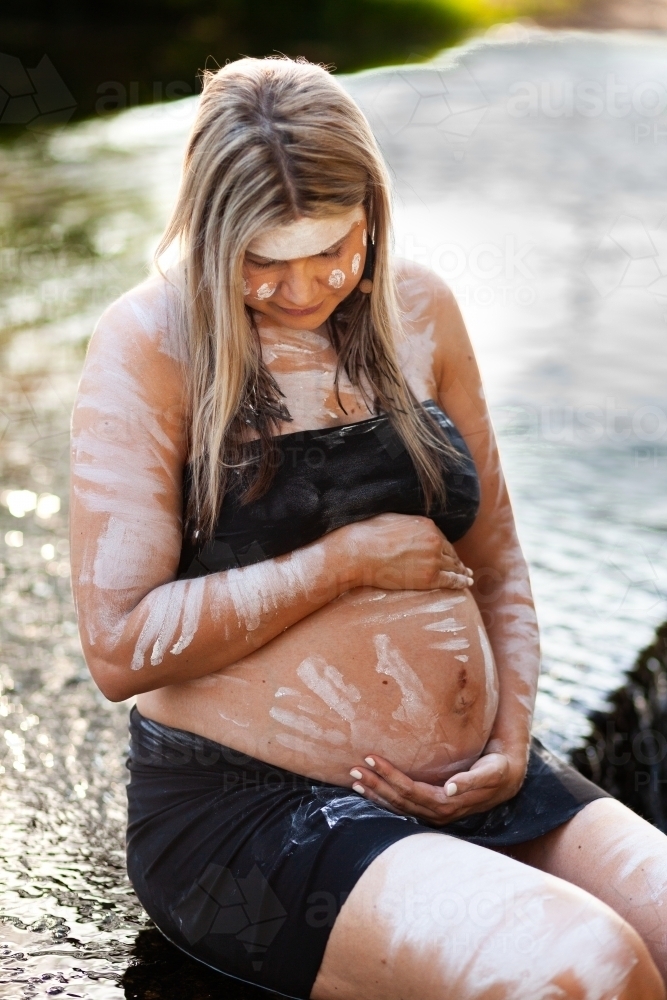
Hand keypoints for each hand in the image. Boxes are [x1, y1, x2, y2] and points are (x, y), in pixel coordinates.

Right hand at [340, 513, 473, 591]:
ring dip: (461, 571)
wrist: (360, 552)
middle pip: (450, 552)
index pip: (442, 539)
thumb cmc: (369, 535)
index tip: (449, 554)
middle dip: (456, 560)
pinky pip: (450, 580)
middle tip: (463, 567)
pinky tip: (465, 583)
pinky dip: (460, 582)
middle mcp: (435, 541)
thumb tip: (410, 527)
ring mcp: (434, 559)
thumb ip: (409, 524)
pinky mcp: (429, 577)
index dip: (446, 548)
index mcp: (427, 525)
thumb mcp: (393, 519)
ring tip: (467, 576)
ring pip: (453, 566)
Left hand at [348, 746, 528, 825]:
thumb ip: (472, 780)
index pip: (410, 790)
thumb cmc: (498, 771)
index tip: (371, 758)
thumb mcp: (492, 772)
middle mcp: (436, 813)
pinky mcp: (429, 808)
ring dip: (375, 792)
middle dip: (375, 783)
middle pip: (398, 799)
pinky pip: (401, 806)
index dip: (389, 775)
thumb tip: (450, 788)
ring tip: (354, 779)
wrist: (506, 781)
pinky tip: (368, 789)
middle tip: (353, 768)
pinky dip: (383, 798)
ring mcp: (431, 813)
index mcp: (446, 804)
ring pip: (396, 806)